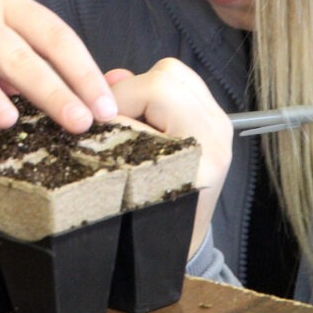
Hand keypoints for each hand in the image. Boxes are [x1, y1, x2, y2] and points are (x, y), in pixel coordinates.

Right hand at [106, 58, 232, 256]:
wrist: (182, 240)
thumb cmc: (151, 224)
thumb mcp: (127, 186)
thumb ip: (119, 132)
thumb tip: (112, 80)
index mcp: (201, 153)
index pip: (155, 94)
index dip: (115, 104)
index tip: (93, 124)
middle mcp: (216, 133)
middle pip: (166, 76)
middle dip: (127, 91)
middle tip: (108, 117)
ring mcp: (219, 123)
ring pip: (174, 72)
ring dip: (141, 86)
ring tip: (126, 114)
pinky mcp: (213, 117)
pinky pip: (182, 80)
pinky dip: (155, 87)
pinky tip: (143, 110)